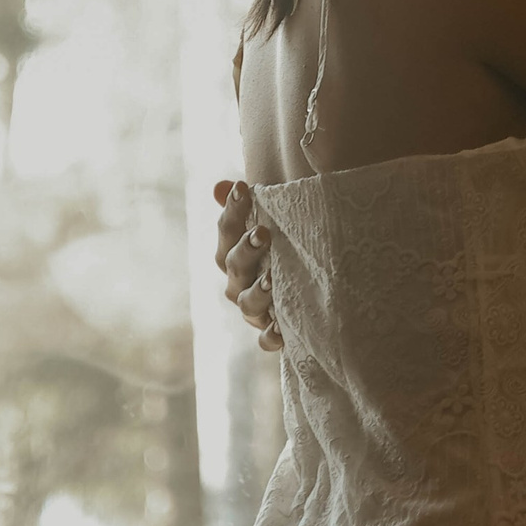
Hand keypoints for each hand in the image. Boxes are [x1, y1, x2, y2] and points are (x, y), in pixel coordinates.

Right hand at [213, 177, 280, 351]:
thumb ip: (246, 205)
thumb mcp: (269, 222)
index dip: (232, 209)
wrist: (304, 294)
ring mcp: (253, 308)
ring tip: (272, 279)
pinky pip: (265, 339)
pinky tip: (280, 329)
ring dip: (258, 291)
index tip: (243, 187)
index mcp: (233, 251)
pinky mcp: (269, 332)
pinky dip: (270, 335)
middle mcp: (238, 281)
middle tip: (263, 233)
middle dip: (246, 249)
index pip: (227, 229)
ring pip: (247, 302)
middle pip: (234, 265)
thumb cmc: (281, 249)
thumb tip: (221, 186)